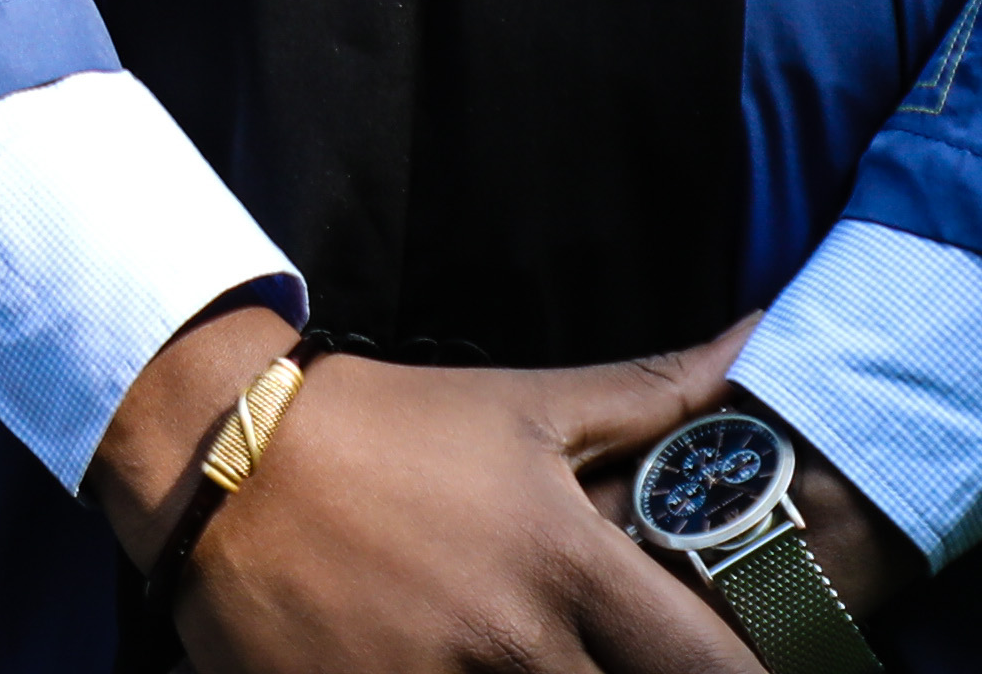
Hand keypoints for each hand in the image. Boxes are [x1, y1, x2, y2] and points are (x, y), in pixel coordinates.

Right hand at [88, 309, 757, 673]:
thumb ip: (653, 395)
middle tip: (617, 659)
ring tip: (531, 658)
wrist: (224, 456)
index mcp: (568, 564)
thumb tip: (757, 341)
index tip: (743, 668)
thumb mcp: (525, 404)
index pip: (708, 667)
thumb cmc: (390, 426)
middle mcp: (515, 643)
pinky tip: (456, 673)